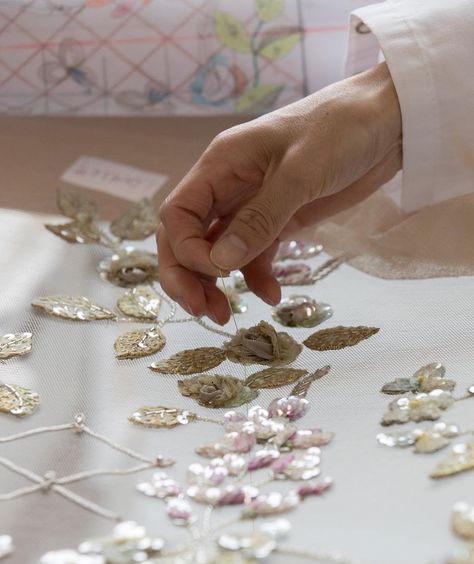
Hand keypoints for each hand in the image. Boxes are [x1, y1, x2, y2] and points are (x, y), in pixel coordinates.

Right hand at [157, 62, 401, 323]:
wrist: (389, 121)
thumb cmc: (342, 129)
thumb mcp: (301, 172)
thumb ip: (261, 217)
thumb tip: (221, 262)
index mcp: (221, 165)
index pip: (179, 214)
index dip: (186, 250)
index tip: (217, 273)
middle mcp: (228, 187)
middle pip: (187, 236)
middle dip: (187, 275)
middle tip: (202, 310)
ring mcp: (252, 206)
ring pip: (216, 250)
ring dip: (215, 284)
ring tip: (224, 316)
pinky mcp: (279, 221)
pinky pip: (255, 255)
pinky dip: (256, 278)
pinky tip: (272, 296)